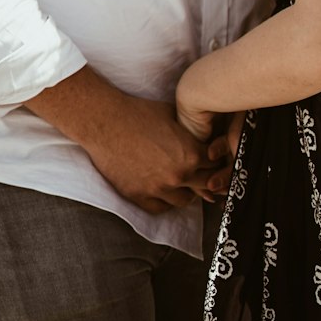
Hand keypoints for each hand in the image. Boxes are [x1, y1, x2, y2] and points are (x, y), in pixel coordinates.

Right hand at [25, 70, 230, 212]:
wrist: (105, 122)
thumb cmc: (139, 112)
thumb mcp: (174, 115)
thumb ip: (193, 131)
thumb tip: (206, 133)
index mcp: (190, 154)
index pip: (215, 166)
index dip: (214, 161)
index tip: (211, 160)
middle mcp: (178, 175)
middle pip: (204, 186)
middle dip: (204, 177)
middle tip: (201, 173)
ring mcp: (158, 189)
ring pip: (184, 201)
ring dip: (186, 191)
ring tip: (182, 182)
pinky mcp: (138, 196)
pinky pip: (160, 208)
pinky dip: (164, 201)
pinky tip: (164, 191)